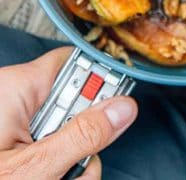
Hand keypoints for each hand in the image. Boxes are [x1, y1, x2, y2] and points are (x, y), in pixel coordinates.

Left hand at [0, 47, 137, 178]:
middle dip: (85, 137)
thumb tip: (123, 108)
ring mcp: (15, 126)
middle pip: (76, 103)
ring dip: (73, 163)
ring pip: (70, 132)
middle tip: (72, 169)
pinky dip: (59, 169)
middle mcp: (15, 101)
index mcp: (14, 89)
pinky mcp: (16, 146)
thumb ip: (82, 135)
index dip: (100, 82)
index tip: (115, 109)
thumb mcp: (31, 169)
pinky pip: (54, 147)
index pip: (74, 63)